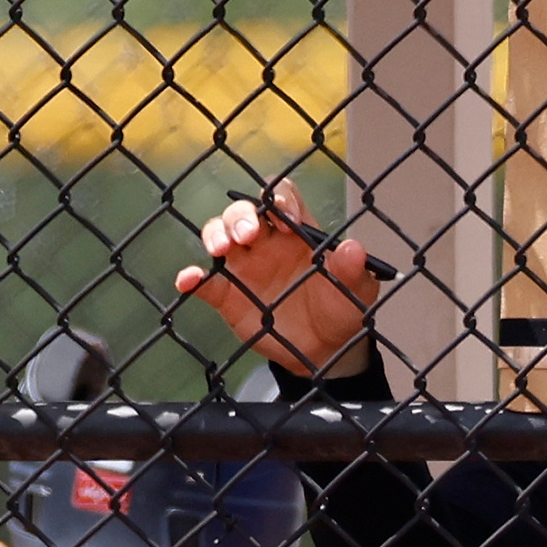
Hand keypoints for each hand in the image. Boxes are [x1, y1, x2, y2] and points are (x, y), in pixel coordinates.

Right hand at [175, 178, 380, 376]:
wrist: (328, 350)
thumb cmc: (341, 308)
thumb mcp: (357, 291)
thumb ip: (354, 271)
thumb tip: (354, 249)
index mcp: (296, 231)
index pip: (281, 196)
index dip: (279, 199)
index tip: (286, 220)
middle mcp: (266, 241)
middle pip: (244, 211)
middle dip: (242, 216)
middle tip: (249, 235)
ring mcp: (244, 266)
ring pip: (219, 235)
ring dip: (216, 234)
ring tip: (222, 248)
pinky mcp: (229, 296)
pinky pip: (206, 283)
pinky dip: (192, 279)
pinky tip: (188, 280)